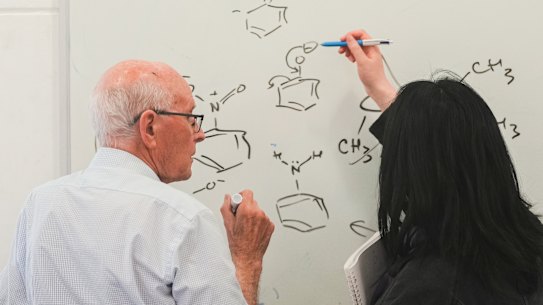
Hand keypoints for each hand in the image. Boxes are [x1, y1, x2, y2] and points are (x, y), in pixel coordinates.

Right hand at [220, 190, 274, 304]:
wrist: (248, 257)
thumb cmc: (238, 244)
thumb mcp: (227, 224)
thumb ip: (226, 207)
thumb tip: (227, 198)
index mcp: (247, 210)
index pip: (247, 192)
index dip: (240, 197)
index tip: (237, 204)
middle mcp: (259, 213)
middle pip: (252, 202)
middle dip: (245, 207)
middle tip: (240, 218)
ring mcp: (266, 219)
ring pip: (258, 211)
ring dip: (252, 215)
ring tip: (246, 227)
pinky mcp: (271, 226)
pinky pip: (264, 219)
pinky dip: (259, 223)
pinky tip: (253, 231)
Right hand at [338, 29, 396, 109]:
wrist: (376, 87)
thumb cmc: (373, 76)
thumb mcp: (362, 61)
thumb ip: (355, 48)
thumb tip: (349, 38)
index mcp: (372, 46)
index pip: (361, 34)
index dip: (350, 35)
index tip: (342, 39)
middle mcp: (370, 49)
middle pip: (356, 40)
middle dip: (347, 43)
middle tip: (341, 48)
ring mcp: (367, 54)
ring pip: (354, 47)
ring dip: (348, 50)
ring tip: (346, 56)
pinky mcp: (363, 59)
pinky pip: (355, 53)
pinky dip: (351, 55)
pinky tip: (351, 60)